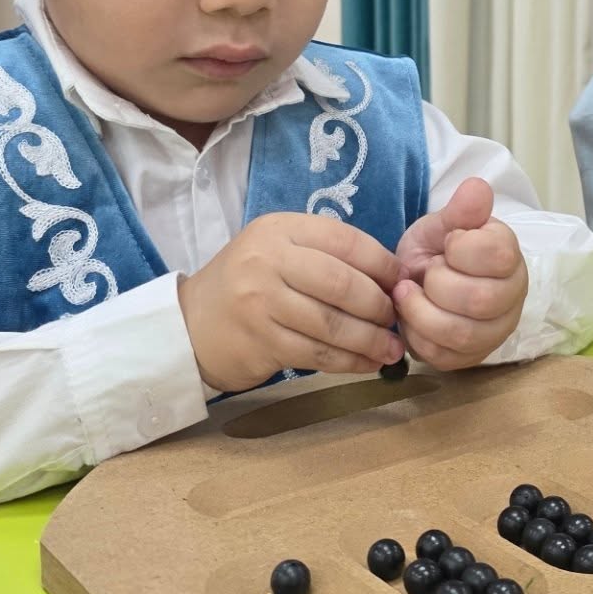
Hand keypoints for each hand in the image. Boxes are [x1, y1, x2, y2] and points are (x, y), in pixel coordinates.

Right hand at [178, 213, 402, 392]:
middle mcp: (267, 261)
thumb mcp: (278, 251)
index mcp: (279, 229)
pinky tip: (367, 363)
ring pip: (333, 324)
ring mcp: (261, 303)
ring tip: (391, 348)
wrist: (190, 326)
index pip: (345, 241)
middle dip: (379, 305)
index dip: (382, 264)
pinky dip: (350, 361)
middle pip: (342, 283)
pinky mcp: (261, 343)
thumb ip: (325, 256)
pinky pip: (318, 354)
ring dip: (371, 339)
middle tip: (396, 319)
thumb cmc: (248, 285)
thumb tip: (391, 279)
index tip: (401, 283)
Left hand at [392, 177, 528, 369]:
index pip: (498, 255)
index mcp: (510, 258)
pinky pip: (443, 356)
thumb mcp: (443, 225)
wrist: (421, 281)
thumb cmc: (437, 250)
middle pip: (480, 300)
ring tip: (407, 293)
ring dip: (422, 312)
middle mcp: (511, 298)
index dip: (461, 248)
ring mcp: (493, 332)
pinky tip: (410, 317)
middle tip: (424, 271)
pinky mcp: (469, 359)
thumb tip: (477, 187)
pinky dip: (416, 336)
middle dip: (438, 284)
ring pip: (462, 334)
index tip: (447, 243)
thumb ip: (460, 211)